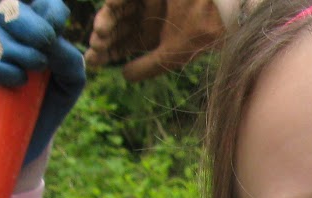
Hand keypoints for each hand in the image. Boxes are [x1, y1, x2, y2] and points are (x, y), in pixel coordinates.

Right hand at [0, 0, 84, 164]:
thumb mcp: (71, 81)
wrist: (29, 133)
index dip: (48, 10)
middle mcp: (9, 30)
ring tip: (30, 76)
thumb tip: (51, 40)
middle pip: (11, 8)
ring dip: (17, 53)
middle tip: (45, 45)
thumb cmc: (51, 101)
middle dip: (30, 25)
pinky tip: (15, 82)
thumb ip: (69, 58)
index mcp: (36, 26)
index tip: (55, 30)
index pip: (42, 3)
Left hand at [85, 0, 226, 82]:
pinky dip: (115, 1)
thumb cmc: (198, 36)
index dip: (106, 51)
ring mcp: (143, 1)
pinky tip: (110, 9)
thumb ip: (147, 67)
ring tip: (100, 33)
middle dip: (102, 38)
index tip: (93, 61)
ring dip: (106, 21)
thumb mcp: (169, 56)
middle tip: (95, 47)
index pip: (119, 42)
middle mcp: (141, 15)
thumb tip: (124, 75)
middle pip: (114, 26)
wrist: (218, 13)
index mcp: (146, 32)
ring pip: (116, 10)